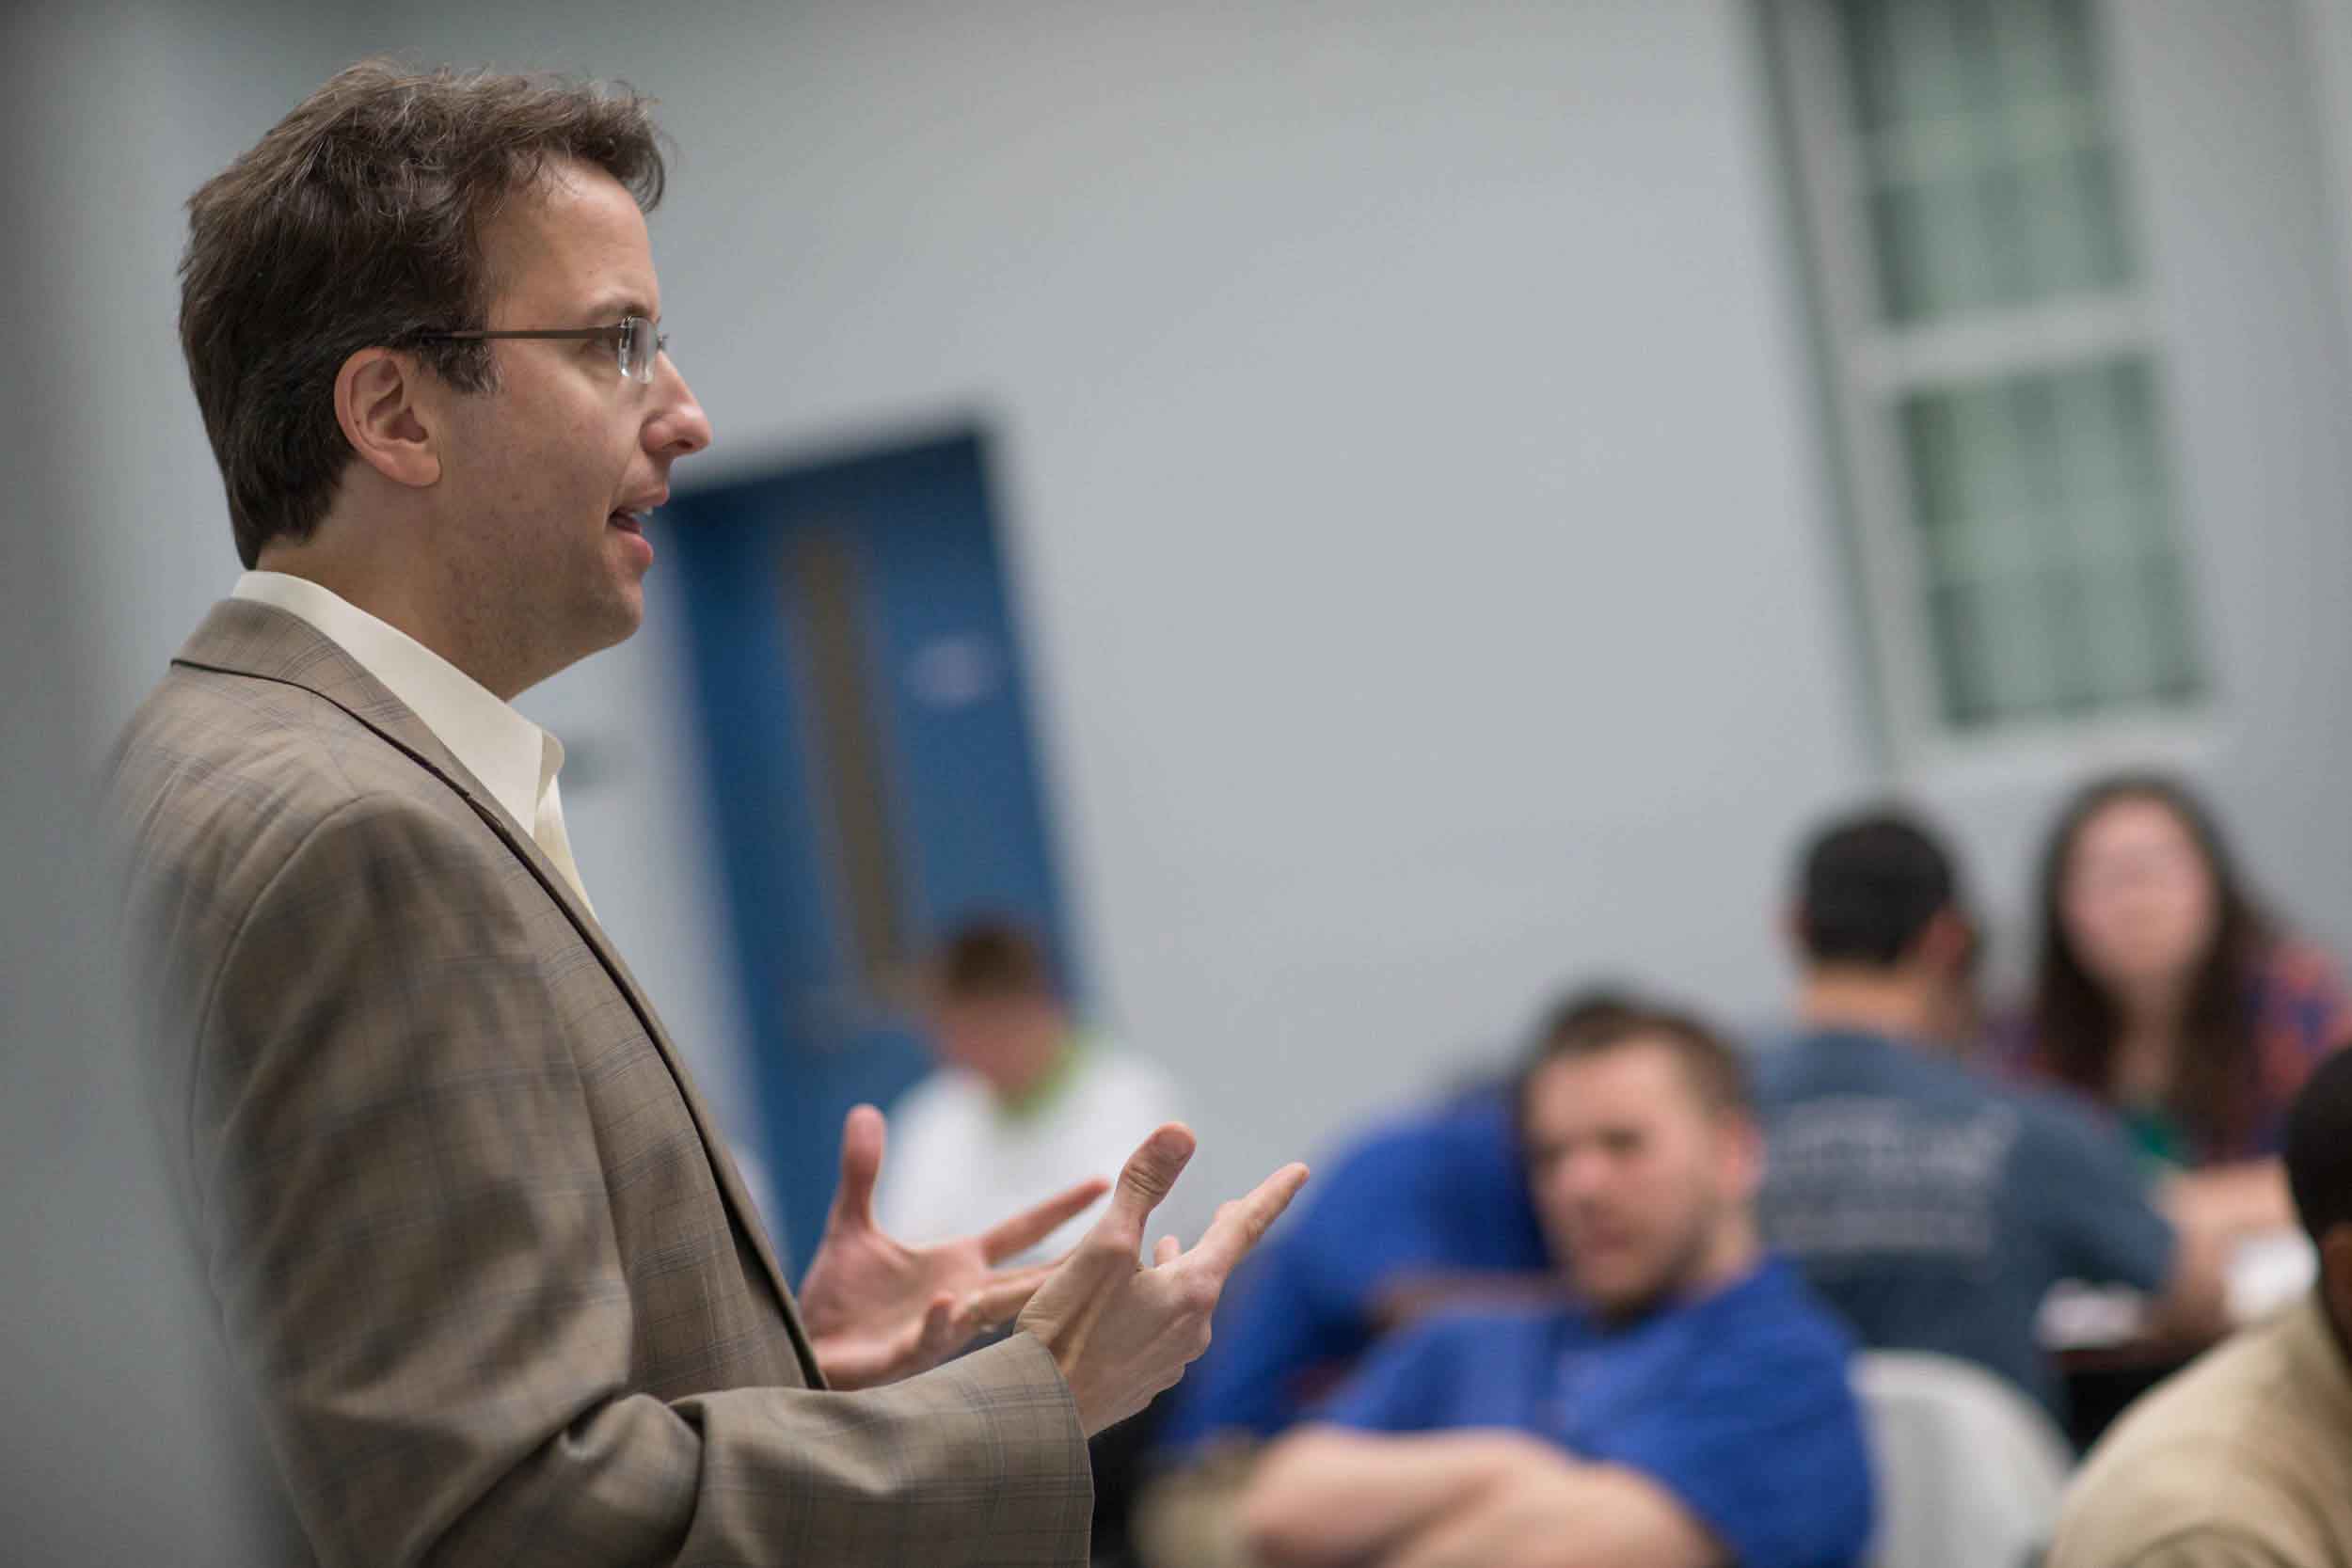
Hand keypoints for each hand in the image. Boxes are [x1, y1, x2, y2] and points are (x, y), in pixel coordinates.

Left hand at [797, 1103, 1109, 1389]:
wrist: (805, 1350)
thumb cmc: (838, 1297)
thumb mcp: (850, 1223)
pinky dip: (940, 1323)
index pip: (1023, 1231)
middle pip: (1031, 1277)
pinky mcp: (903, 1355)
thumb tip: (864, 1110)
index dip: (1061, 1207)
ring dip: (1022, 1296)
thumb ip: (863, 1170)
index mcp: (959, 1264)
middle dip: (1075, 1262)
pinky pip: (929, 1340)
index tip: (1104, 1181)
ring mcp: (939, 1327)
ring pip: (996, 1312)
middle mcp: (962, 1296)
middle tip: (1123, 1244)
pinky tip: (949, 1304)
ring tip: (1060, 1273)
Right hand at [1016, 1122, 1308, 1434]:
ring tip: (1167, 1248)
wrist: (1039, 1416)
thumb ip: (1143, 1185)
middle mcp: (1195, 1329)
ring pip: (1185, 1302)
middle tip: (1233, 1209)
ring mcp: (1171, 1362)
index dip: (1271, 1194)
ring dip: (1178, 1270)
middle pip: (1214, 1267)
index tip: (1300, 1171)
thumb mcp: (1103, 1245)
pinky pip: (1160, 1333)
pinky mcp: (1144, 1383)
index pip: (1243, 1229)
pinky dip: (1153, 1306)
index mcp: (1193, 1290)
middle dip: (1222, 1234)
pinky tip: (1131, 1307)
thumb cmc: (1068, 1327)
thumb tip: (1181, 1131)